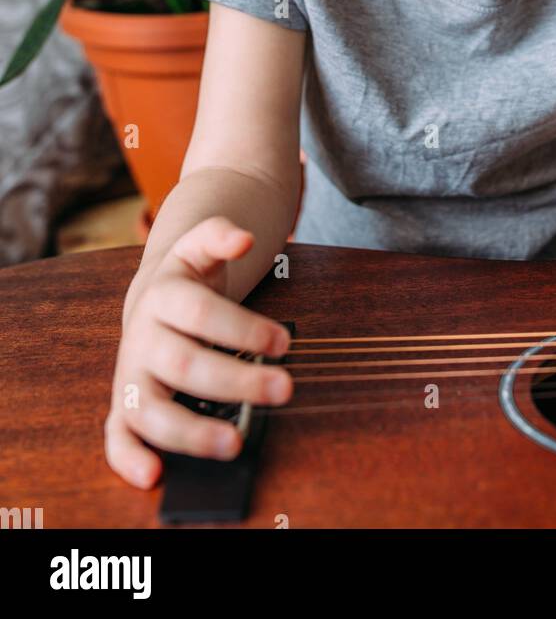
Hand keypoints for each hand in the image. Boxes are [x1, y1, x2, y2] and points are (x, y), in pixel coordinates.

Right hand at [104, 216, 293, 489]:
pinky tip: (155, 475)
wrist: (155, 298)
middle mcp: (141, 337)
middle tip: (284, 389)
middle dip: (236, 380)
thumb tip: (244, 237)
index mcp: (161, 295)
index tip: (284, 341)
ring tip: (235, 443)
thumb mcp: (200, 247)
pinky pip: (116, 435)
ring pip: (149, 408)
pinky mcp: (124, 404)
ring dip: (190, 430)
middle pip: (184, 364)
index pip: (200, 312)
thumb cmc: (189, 278)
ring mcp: (130, 374)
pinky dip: (127, 458)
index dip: (242, 327)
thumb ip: (219, 234)